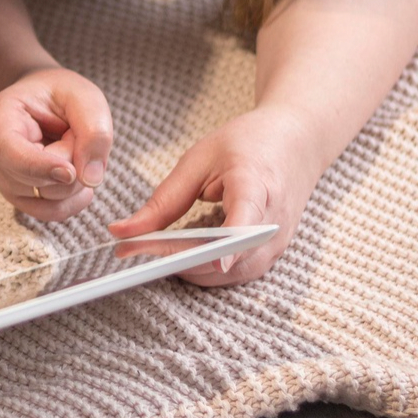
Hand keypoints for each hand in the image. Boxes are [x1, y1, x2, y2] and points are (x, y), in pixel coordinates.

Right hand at [0, 67, 113, 221]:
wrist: (43, 98)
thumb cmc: (60, 93)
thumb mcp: (84, 97)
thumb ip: (94, 131)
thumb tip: (90, 179)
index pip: (10, 154)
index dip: (40, 167)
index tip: (70, 173)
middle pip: (38, 180)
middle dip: (71, 161)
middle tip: (74, 132)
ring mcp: (5, 179)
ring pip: (48, 200)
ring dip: (74, 179)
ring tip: (71, 149)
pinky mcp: (21, 196)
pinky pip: (50, 212)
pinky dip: (72, 200)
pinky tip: (82, 181)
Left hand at [107, 107, 320, 285]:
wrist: (295, 143)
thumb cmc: (246, 145)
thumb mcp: (198, 160)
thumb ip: (163, 200)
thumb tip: (121, 232)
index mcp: (256, 184)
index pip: (246, 220)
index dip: (232, 244)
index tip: (216, 261)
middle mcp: (273, 220)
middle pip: (229, 257)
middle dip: (181, 260)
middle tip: (135, 250)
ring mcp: (278, 242)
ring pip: (232, 274)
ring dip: (191, 269)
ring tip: (154, 253)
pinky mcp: (273, 253)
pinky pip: (239, 273)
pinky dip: (207, 270)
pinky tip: (182, 257)